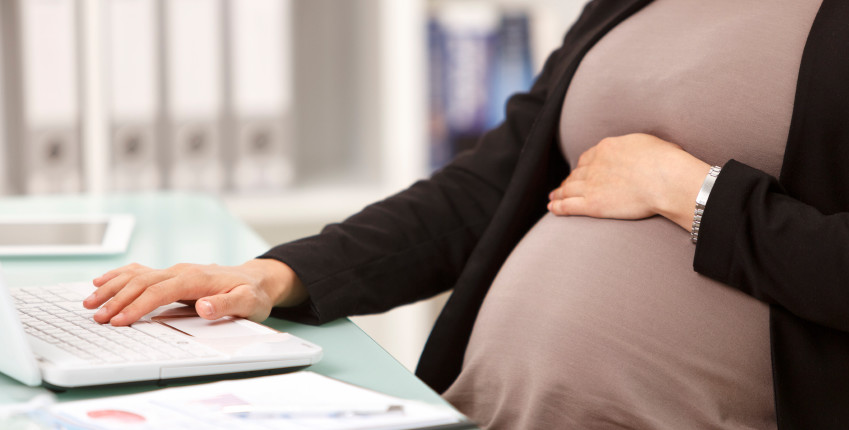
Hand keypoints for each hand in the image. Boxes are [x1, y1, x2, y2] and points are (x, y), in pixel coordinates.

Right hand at [84, 259, 307, 325]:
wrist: (257, 279)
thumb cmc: (253, 293)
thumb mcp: (249, 302)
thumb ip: (228, 304)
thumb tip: (205, 306)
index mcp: (197, 278)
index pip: (160, 291)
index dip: (138, 306)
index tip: (120, 321)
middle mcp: (183, 271)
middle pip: (142, 282)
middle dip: (117, 300)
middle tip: (96, 317)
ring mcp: (176, 271)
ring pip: (137, 276)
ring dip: (112, 288)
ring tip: (89, 302)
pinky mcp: (172, 275)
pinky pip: (141, 272)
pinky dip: (119, 276)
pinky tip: (101, 281)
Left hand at [548, 133, 710, 229]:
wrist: (665, 179)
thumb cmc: (667, 162)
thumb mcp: (650, 144)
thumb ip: (639, 149)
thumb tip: (647, 152)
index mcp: (607, 148)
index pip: (588, 157)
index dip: (583, 166)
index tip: (581, 171)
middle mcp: (595, 165)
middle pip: (576, 173)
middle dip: (569, 180)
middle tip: (563, 186)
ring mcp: (591, 184)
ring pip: (568, 188)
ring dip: (559, 193)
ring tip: (553, 197)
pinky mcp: (592, 204)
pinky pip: (568, 205)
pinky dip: (557, 206)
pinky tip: (551, 207)